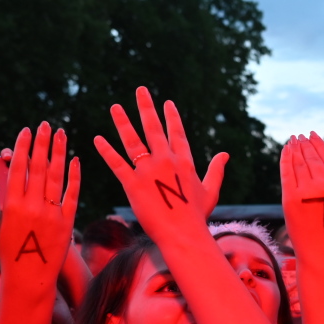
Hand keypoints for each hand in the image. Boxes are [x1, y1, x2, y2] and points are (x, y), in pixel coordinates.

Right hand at [0, 123, 79, 288]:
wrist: (27, 277)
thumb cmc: (6, 250)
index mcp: (12, 204)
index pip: (19, 168)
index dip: (24, 147)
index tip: (28, 129)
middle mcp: (33, 206)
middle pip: (40, 167)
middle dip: (44, 144)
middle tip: (47, 124)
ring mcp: (52, 214)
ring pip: (57, 178)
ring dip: (60, 154)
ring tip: (62, 135)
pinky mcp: (67, 223)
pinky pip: (72, 196)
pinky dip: (75, 177)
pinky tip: (76, 161)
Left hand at [94, 86, 227, 240]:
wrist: (183, 234)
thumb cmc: (198, 216)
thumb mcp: (210, 191)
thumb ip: (216, 170)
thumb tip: (225, 154)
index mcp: (184, 162)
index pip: (177, 134)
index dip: (171, 117)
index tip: (166, 103)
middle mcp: (165, 161)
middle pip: (153, 128)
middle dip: (147, 107)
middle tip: (140, 90)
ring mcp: (148, 171)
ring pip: (133, 141)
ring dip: (123, 122)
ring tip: (115, 106)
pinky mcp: (133, 184)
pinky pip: (117, 163)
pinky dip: (106, 150)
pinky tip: (98, 139)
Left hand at [280, 133, 323, 256]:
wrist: (321, 250)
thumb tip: (312, 152)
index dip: (317, 143)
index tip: (311, 134)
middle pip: (311, 157)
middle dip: (304, 144)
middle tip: (298, 136)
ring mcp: (307, 190)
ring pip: (298, 162)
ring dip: (294, 148)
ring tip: (292, 141)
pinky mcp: (291, 197)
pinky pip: (287, 171)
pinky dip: (285, 158)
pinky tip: (285, 150)